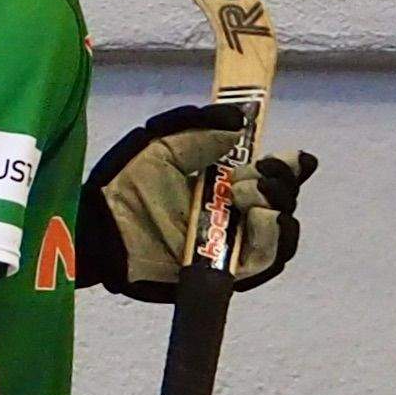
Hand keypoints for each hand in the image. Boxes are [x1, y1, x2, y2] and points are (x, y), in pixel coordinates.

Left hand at [76, 105, 314, 301]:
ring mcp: (237, 246)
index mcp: (227, 184)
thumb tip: (241, 121)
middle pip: (285, 199)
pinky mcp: (233, 272)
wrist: (104, 229)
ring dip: (275, 203)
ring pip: (284, 228)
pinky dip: (273, 233)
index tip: (291, 155)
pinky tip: (258, 215)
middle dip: (278, 180)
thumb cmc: (127, 187)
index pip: (273, 176)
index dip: (289, 166)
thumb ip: (201, 130)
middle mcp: (238, 215)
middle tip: (246, 174)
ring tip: (240, 193)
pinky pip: (271, 257)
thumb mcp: (164, 146)